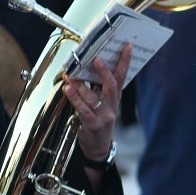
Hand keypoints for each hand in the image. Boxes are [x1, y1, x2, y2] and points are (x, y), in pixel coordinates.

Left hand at [65, 43, 127, 163]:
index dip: (125, 62)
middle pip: (111, 86)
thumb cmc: (98, 122)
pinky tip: (68, 89)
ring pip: (94, 97)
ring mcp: (104, 115)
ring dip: (82, 85)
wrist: (98, 147)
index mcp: (115, 98)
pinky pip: (83, 109)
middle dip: (104, 71)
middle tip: (96, 59)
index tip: (126, 47)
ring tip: (71, 75)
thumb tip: (88, 68)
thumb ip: (98, 89)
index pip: (122, 77)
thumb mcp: (104, 104)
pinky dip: (75, 98)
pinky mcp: (93, 124)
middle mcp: (112, 106)